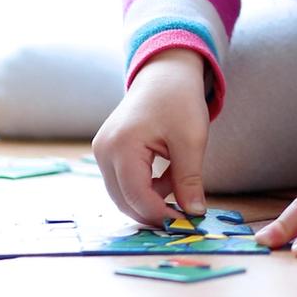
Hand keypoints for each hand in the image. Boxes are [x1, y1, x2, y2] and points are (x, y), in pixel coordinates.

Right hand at [91, 49, 210, 225]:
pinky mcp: (107, 151)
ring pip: (122, 194)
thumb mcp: (191, 141)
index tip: (185, 223)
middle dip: (153, 213)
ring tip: (179, 187)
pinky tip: (167, 177)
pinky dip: (144, 188)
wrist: (165, 73)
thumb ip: (189, 180)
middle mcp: (104, 151)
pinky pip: (122, 181)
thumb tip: (194, 214)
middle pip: (124, 200)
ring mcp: (102, 151)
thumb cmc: (179, 101)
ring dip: (149, 200)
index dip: (160, 215)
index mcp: (122, 146)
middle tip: (183, 218)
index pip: (137, 197)